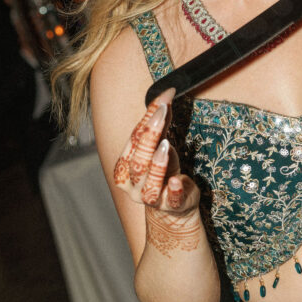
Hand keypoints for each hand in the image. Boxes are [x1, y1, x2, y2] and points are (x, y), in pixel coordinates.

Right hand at [113, 90, 199, 218]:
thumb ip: (161, 125)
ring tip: (165, 146)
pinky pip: (171, 200)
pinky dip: (173, 191)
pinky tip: (177, 180)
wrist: (173, 206)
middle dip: (149, 137)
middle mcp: (132, 184)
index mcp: (124, 167)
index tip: (162, 102)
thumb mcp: (160, 146)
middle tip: (162, 116)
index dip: (147, 120)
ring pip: (150, 183)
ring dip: (158, 164)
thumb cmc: (164, 171)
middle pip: (138, 161)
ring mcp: (150, 198)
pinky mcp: (171, 206)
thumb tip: (166, 94)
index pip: (134, 141)